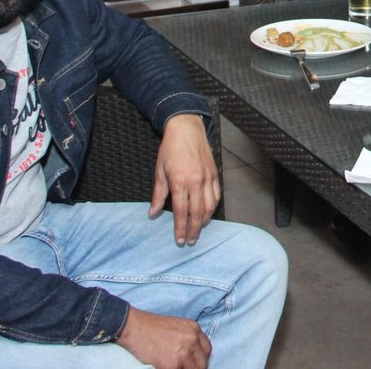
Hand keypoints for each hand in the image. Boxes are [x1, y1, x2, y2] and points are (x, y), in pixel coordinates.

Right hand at [117, 306, 211, 368]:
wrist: (134, 327)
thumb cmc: (150, 326)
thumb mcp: (176, 326)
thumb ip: (187, 337)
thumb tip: (191, 353)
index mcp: (194, 328)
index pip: (207, 349)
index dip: (202, 359)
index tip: (196, 364)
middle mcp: (192, 339)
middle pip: (202, 362)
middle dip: (197, 367)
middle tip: (186, 368)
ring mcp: (183, 353)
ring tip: (175, 367)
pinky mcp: (172, 365)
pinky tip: (165, 367)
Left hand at [152, 113, 220, 245]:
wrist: (186, 129)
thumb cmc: (170, 149)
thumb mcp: (159, 171)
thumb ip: (158, 194)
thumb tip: (153, 213)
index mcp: (180, 182)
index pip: (181, 211)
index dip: (180, 228)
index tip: (179, 240)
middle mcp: (196, 181)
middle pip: (197, 212)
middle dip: (194, 229)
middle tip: (190, 241)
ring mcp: (208, 177)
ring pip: (210, 206)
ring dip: (204, 220)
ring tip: (198, 229)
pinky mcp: (214, 173)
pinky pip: (216, 195)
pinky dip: (213, 206)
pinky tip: (208, 212)